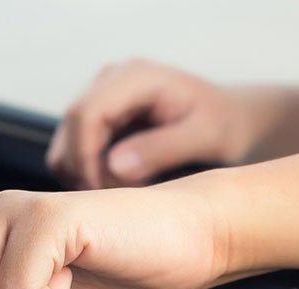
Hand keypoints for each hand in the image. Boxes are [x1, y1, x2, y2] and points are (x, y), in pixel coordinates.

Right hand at [46, 58, 258, 189]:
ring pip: (66, 140)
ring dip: (84, 174)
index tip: (103, 193)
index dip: (86, 157)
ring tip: (123, 194)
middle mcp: (112, 79)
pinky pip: (75, 148)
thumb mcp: (205, 137)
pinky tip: (120, 186)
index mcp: (137, 77)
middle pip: (70, 127)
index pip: (87, 113)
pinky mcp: (100, 115)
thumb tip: (114, 166)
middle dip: (85, 170)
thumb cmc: (225, 125)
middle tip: (117, 201)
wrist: (232, 118)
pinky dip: (88, 172)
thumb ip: (161, 149)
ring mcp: (102, 94)